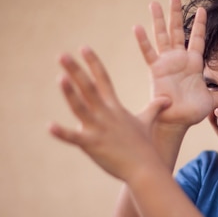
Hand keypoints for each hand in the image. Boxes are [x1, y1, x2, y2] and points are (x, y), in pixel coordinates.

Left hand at [49, 47, 169, 179]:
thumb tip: (167, 99)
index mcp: (115, 107)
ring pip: (82, 108)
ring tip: (60, 79)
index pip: (103, 79)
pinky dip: (62, 133)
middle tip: (62, 55)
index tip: (83, 47)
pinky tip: (50, 126)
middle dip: (75, 71)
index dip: (93, 63)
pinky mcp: (93, 145)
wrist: (146, 168)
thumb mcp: (147, 123)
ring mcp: (99, 129)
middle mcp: (106, 114)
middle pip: (89, 88)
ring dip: (71, 94)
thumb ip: (154, 108)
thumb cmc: (145, 146)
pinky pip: (75, 138)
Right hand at [134, 0, 217, 126]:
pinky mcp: (155, 70)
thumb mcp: (212, 102)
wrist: (176, 121)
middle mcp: (179, 60)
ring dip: (158, 20)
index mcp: (194, 64)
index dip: (200, 24)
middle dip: (176, 13)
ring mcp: (166, 63)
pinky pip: (148, 53)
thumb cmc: (191, 112)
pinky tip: (137, 27)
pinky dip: (143, 41)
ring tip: (154, 3)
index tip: (203, 9)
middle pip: (177, 31)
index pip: (198, 39)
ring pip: (162, 36)